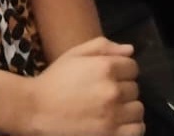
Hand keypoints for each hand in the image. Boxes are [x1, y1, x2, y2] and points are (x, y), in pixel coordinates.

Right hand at [25, 37, 142, 135]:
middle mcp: (113, 90)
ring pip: (138, 110)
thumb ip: (103, 47)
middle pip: (135, 89)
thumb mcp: (74, 55)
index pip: (133, 68)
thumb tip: (130, 50)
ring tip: (111, 111)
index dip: (122, 72)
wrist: (35, 110)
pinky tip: (117, 124)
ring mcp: (113, 115)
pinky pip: (137, 130)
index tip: (109, 79)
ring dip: (127, 110)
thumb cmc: (54, 81)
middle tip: (105, 96)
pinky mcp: (111, 135)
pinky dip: (130, 127)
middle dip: (122, 91)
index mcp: (106, 67)